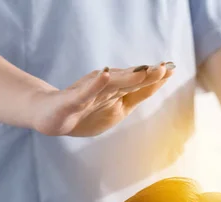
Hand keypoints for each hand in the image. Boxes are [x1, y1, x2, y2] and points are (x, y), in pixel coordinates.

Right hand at [30, 62, 174, 136]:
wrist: (49, 116)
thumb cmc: (85, 111)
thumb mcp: (116, 107)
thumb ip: (135, 95)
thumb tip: (157, 82)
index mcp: (117, 93)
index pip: (139, 85)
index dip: (155, 78)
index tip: (172, 69)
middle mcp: (104, 89)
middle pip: (128, 81)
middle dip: (146, 75)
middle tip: (164, 67)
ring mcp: (88, 94)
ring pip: (110, 84)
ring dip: (126, 77)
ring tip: (143, 70)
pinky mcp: (72, 101)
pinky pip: (84, 93)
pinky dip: (95, 84)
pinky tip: (104, 75)